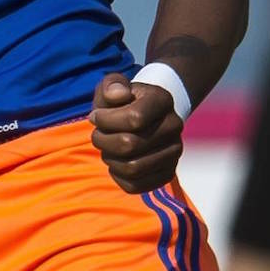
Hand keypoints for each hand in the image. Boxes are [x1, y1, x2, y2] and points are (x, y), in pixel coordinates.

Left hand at [91, 73, 183, 193]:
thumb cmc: (121, 101)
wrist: (142, 117)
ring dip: (109, 159)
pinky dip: (118, 176)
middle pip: (129, 145)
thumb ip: (111, 85)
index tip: (95, 116)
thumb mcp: (113, 85)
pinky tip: (116, 161)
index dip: (105, 120)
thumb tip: (117, 96)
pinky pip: (135, 185)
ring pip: (132, 168)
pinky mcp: (168, 173)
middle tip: (98, 134)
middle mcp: (174, 126)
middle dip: (103, 140)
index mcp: (162, 100)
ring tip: (106, 147)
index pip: (133, 118)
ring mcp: (174, 152)